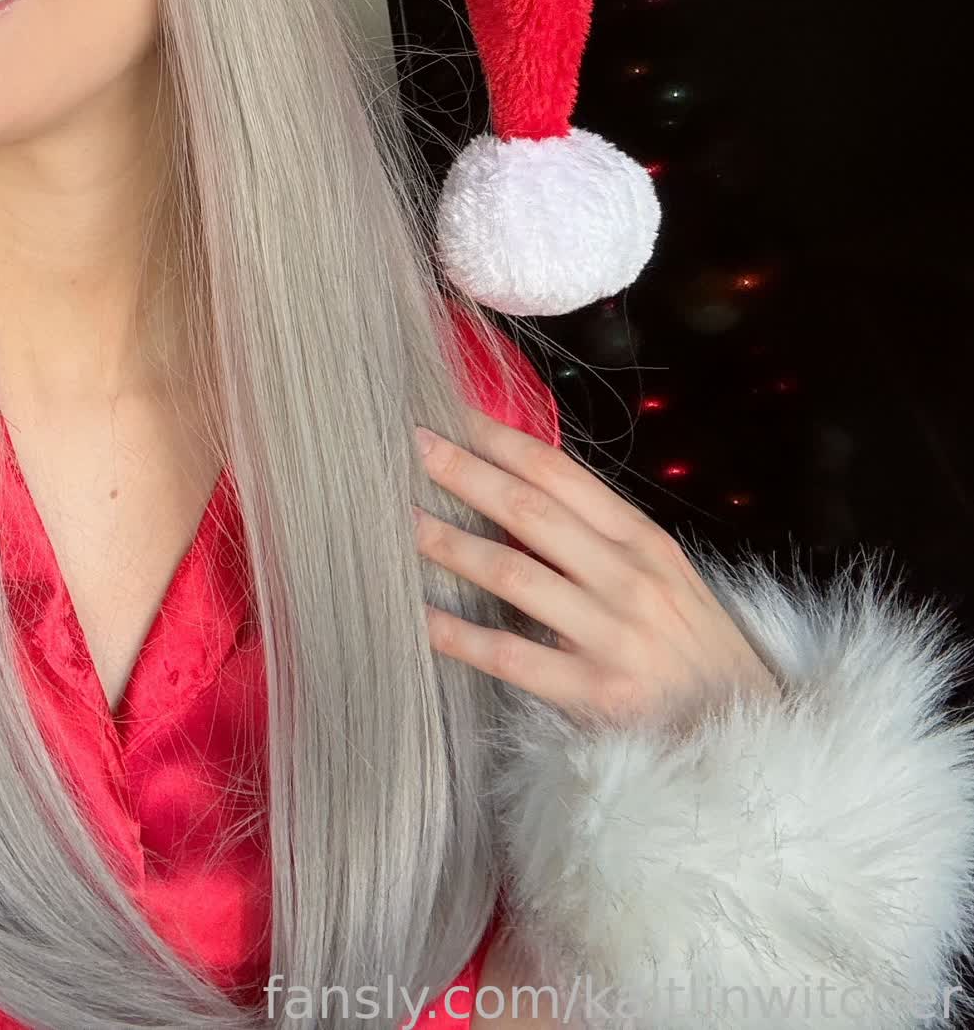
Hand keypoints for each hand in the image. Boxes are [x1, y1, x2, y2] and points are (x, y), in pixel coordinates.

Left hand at [411, 412, 781, 727]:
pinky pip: (509, 657)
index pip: (561, 475)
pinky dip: (459, 635)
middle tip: (414, 447)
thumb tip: (524, 486)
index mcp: (645, 542)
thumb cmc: (695, 650)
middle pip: (530, 511)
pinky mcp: (595, 695)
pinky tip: (421, 616)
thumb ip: (604, 536)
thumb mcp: (667, 577)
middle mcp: (629, 580)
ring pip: (512, 574)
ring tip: (402, 522)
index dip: (502, 440)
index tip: (454, 414)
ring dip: (449, 543)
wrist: (750, 736)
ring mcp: (613, 637)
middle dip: (466, 473)